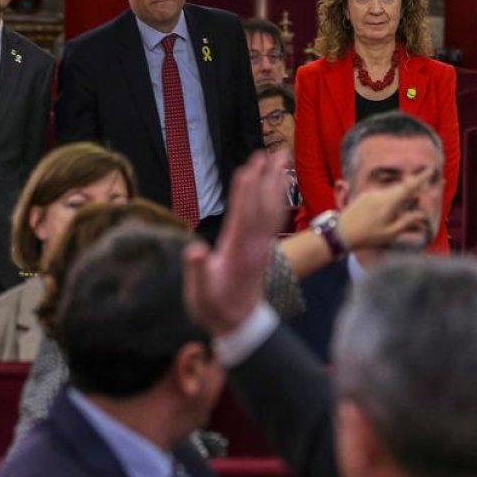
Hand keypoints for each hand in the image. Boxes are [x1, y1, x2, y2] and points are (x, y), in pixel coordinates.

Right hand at [184, 150, 289, 336]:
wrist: (239, 324)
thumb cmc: (214, 308)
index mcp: (237, 251)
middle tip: (273, 152)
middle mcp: (254, 244)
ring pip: (272, 208)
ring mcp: (262, 245)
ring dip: (276, 182)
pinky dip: (277, 197)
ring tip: (281, 158)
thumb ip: (197, 272)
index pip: (242, 215)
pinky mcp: (264, 247)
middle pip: (263, 205)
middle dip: (266, 178)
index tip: (248, 169)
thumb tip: (195, 250)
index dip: (245, 192)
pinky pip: (273, 217)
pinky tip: (279, 185)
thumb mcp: (200, 294)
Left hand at [335, 167, 434, 250]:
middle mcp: (381, 194)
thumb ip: (406, 222)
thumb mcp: (390, 233)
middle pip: (401, 186)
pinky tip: (390, 207)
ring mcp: (371, 194)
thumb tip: (420, 214)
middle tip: (424, 184)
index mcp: (389, 202)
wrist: (340, 233)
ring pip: (392, 190)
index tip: (431, 170)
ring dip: (402, 193)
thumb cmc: (366, 236)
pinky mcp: (365, 196)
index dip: (421, 178)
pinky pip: (383, 194)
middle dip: (414, 185)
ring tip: (409, 199)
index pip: (409, 187)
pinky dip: (391, 197)